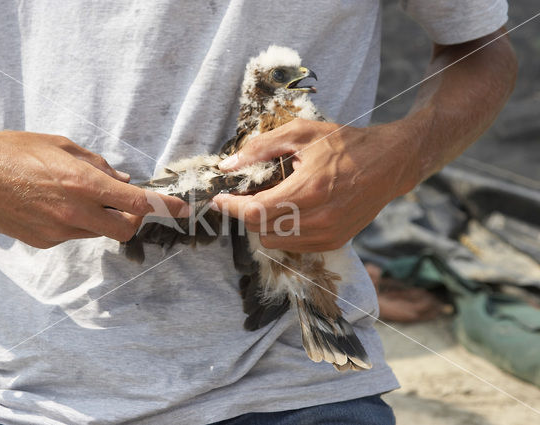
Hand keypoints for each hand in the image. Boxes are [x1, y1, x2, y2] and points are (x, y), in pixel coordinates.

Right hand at [0, 130, 188, 247]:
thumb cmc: (14, 150)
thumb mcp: (63, 146)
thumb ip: (99, 165)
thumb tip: (123, 180)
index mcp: (84, 183)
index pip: (138, 202)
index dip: (165, 207)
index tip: (182, 209)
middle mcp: (75, 212)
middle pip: (125, 230)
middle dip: (132, 220)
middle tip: (123, 204)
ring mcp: (58, 231)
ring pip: (97, 233)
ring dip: (99, 218)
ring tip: (72, 195)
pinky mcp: (43, 242)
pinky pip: (72, 235)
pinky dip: (74, 223)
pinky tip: (51, 205)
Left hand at [212, 118, 416, 251]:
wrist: (390, 163)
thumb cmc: (346, 144)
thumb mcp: (302, 133)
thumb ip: (261, 148)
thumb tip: (228, 166)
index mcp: (309, 189)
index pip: (254, 212)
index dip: (231, 207)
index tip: (219, 199)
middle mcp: (319, 218)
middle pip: (261, 229)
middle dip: (247, 213)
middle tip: (247, 194)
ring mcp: (328, 234)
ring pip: (275, 242)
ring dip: (265, 224)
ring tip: (274, 200)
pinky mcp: (335, 242)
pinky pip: (294, 245)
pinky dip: (284, 231)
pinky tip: (292, 210)